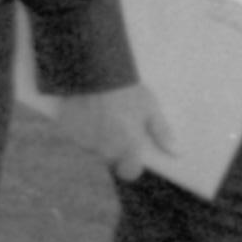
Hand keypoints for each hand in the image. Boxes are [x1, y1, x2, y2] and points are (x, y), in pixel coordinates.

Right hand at [53, 83, 176, 181]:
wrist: (92, 69)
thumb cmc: (126, 89)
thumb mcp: (149, 107)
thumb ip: (161, 132)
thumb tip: (175, 153)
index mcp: (128, 147)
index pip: (129, 172)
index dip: (130, 166)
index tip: (130, 157)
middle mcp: (105, 148)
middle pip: (108, 157)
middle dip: (111, 146)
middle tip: (113, 123)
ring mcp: (83, 139)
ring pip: (89, 145)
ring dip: (93, 136)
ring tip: (96, 113)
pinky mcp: (66, 129)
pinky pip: (73, 134)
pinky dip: (76, 126)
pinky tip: (81, 109)